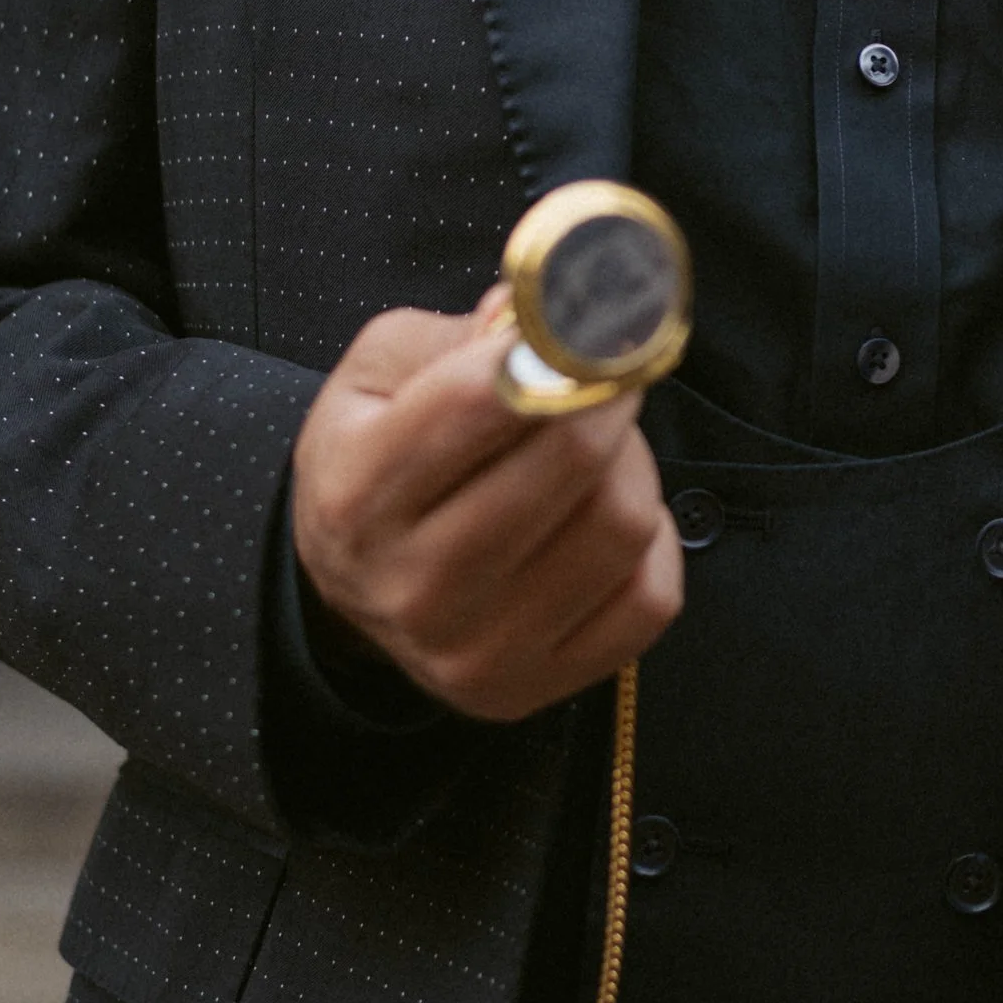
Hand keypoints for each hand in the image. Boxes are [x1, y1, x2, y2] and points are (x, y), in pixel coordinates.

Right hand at [290, 290, 682, 721]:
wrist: (351, 587)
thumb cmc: (375, 456)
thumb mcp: (380, 374)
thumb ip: (462, 335)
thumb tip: (556, 313)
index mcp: (357, 491)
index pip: (476, 401)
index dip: (556, 347)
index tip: (592, 324)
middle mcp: (411, 584)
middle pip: (571, 463)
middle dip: (609, 396)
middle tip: (613, 374)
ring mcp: (474, 650)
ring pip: (621, 524)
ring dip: (633, 463)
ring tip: (606, 446)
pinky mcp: (531, 689)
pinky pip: (651, 597)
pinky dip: (651, 541)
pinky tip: (608, 519)